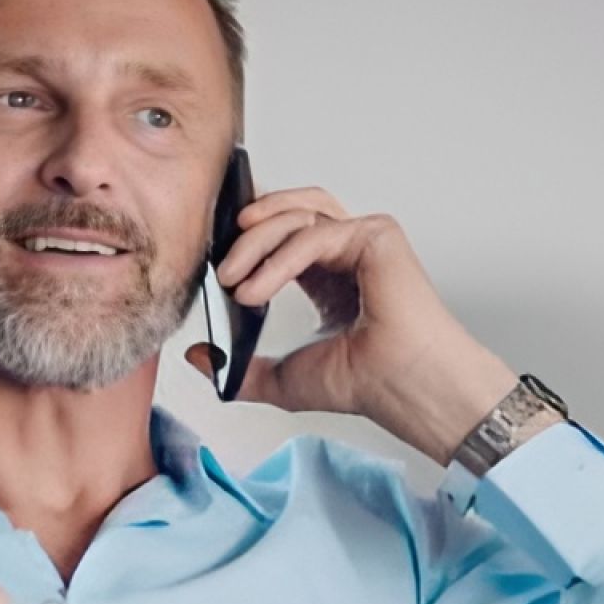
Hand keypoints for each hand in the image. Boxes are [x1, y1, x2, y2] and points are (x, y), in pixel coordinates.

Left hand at [187, 186, 523, 464]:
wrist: (406, 391)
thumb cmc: (366, 385)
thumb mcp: (284, 378)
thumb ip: (240, 368)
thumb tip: (197, 357)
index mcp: (330, 277)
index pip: (283, 234)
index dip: (247, 237)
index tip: (215, 261)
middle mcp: (348, 252)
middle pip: (288, 213)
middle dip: (247, 232)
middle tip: (219, 267)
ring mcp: (364, 240)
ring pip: (298, 214)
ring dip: (256, 240)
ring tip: (231, 278)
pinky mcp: (376, 235)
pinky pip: (314, 234)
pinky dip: (278, 261)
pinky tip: (255, 291)